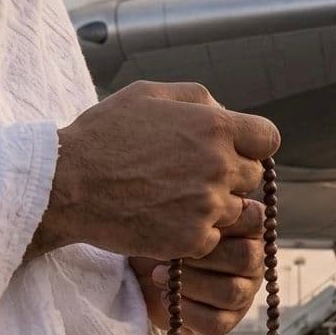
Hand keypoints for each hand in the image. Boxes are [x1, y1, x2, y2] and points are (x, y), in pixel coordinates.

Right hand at [27, 81, 278, 260]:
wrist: (67, 185)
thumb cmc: (103, 135)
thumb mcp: (148, 94)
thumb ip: (197, 99)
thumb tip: (226, 111)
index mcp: (214, 126)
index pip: (268, 139)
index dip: (251, 145)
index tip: (232, 150)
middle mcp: (219, 165)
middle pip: (252, 176)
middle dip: (230, 176)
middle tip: (191, 177)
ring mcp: (208, 206)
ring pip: (234, 211)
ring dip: (212, 208)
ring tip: (173, 200)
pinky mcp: (193, 240)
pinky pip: (213, 239)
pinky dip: (194, 234)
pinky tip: (164, 220)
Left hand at [130, 199, 266, 334]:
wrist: (141, 263)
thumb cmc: (162, 229)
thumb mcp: (177, 209)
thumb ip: (196, 203)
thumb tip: (202, 197)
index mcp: (249, 225)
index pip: (255, 219)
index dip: (221, 222)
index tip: (187, 222)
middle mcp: (254, 258)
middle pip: (246, 258)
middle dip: (202, 257)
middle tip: (170, 254)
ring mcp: (244, 291)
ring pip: (231, 292)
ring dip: (191, 284)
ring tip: (159, 275)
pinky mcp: (227, 319)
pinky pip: (216, 322)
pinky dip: (187, 311)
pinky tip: (166, 297)